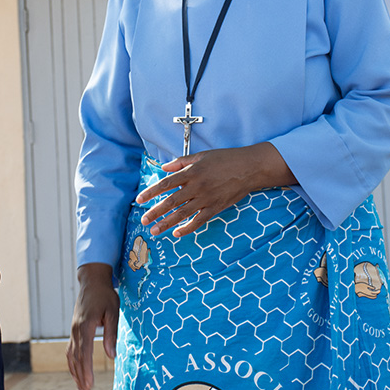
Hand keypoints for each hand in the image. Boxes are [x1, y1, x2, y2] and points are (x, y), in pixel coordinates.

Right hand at [66, 263, 118, 389]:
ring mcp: (73, 330)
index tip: (89, 384)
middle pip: (76, 358)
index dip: (86, 370)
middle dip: (80, 378)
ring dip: (75, 374)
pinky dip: (72, 364)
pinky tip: (77, 374)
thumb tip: (111, 354)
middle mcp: (76, 329)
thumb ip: (111, 333)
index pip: (85, 352)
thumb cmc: (105, 295)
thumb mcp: (113, 311)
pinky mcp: (74, 330)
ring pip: (71, 356)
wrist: (92, 281)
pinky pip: (70, 351)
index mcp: (85, 325)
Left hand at [136, 143, 294, 237]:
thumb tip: (164, 167)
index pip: (166, 184)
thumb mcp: (202, 155)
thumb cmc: (225, 159)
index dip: (151, 192)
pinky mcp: (216, 208)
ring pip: (182, 214)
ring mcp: (206, 199)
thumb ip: (181, 162)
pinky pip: (199, 221)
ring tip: (154, 231)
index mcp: (191, 172)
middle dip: (155, 212)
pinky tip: (177, 233)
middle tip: (143, 220)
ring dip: (166, 223)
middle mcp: (196, 187)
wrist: (249, 168)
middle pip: (171, 202)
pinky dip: (187, 228)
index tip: (140, 200)